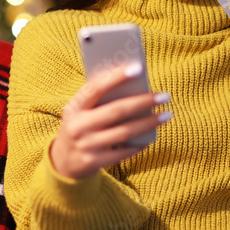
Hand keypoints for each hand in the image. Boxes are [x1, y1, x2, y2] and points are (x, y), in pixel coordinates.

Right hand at [50, 64, 171, 179]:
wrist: (63, 162)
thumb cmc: (81, 126)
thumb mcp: (81, 111)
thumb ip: (100, 99)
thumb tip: (135, 86)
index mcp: (74, 107)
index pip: (96, 88)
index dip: (116, 77)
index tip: (138, 68)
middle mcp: (78, 126)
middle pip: (116, 111)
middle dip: (143, 102)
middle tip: (165, 96)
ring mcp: (86, 146)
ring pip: (124, 132)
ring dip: (148, 123)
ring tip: (167, 115)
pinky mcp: (94, 162)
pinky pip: (123, 152)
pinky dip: (139, 143)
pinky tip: (151, 136)